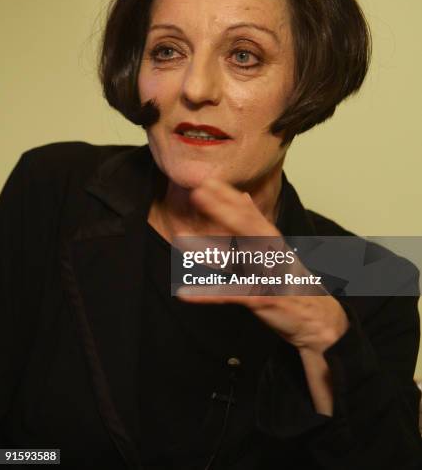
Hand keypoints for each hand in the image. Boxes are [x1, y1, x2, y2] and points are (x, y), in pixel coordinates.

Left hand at [177, 177, 348, 353]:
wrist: (319, 319)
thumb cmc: (294, 281)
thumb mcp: (278, 248)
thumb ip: (258, 223)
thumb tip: (244, 196)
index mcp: (273, 241)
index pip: (250, 214)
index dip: (229, 197)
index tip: (208, 181)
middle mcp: (272, 253)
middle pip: (246, 227)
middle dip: (222, 209)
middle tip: (198, 192)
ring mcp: (268, 275)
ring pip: (235, 259)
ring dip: (206, 249)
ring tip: (180, 238)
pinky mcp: (262, 299)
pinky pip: (231, 295)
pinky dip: (207, 294)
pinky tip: (185, 293)